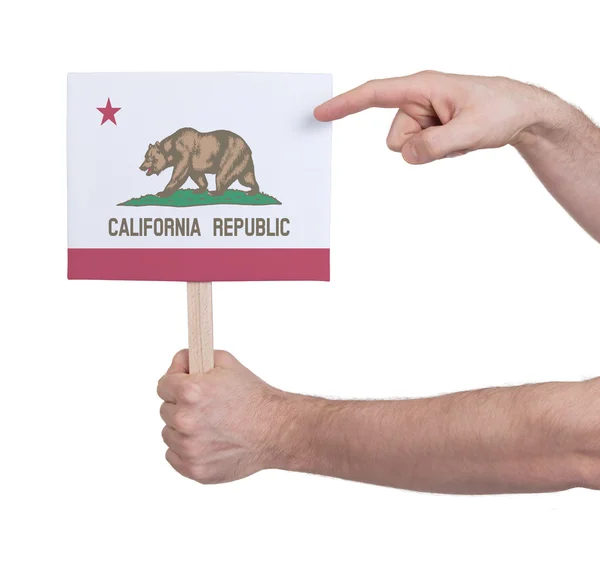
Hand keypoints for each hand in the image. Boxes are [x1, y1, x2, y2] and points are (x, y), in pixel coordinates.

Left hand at [157, 350, 286, 483]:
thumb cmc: (254, 397)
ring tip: (209, 425)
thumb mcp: (226, 363)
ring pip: (168, 434)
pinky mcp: (194, 470)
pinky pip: (173, 456)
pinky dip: (185, 450)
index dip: (176, 382)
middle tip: (205, 407)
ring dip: (182, 429)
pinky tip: (206, 442)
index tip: (186, 386)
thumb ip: (194, 357)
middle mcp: (186, 421)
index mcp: (190, 392)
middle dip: (181, 406)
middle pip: (165, 410)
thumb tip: (177, 362)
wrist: (276, 429)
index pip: (163, 385)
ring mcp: (189, 448)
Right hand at [314, 71, 556, 163]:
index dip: (345, 104)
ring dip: (431, 150)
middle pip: (394, 137)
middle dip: (418, 146)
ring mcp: (423, 115)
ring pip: (406, 147)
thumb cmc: (500, 109)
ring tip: (459, 136)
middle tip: (452, 137)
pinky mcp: (430, 127)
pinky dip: (438, 151)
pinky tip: (459, 139)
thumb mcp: (471, 131)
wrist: (521, 112)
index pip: (374, 94)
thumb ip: (434, 145)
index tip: (320, 112)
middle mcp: (418, 99)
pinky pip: (419, 151)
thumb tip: (405, 154)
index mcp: (422, 87)